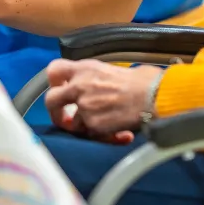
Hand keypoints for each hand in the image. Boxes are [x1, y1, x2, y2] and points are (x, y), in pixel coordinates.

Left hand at [45, 58, 161, 142]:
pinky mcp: (92, 124)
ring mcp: (84, 105)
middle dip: (57, 113)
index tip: (61, 90)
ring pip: (75, 123)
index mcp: (85, 68)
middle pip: (51, 100)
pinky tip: (122, 133)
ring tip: (110, 125)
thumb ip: (92, 78)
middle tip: (67, 120)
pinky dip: (105, 136)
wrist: (152, 95)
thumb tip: (88, 89)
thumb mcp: (111, 70)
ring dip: (88, 127)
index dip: (54, 82)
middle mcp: (79, 85)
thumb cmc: (141, 81)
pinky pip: (92, 135)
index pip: (54, 70)